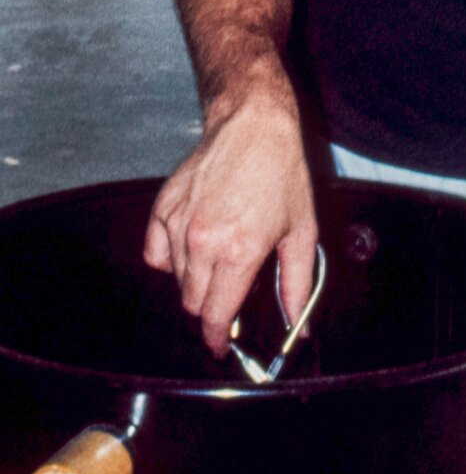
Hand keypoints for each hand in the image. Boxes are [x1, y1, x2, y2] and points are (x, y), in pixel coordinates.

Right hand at [143, 91, 318, 355]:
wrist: (253, 127)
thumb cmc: (281, 175)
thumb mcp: (301, 230)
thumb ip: (297, 284)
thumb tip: (298, 325)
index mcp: (238, 252)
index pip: (216, 316)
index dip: (218, 338)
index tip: (221, 345)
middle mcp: (203, 242)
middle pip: (193, 303)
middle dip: (211, 307)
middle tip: (229, 290)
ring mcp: (178, 224)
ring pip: (176, 280)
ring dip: (195, 280)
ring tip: (220, 253)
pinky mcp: (163, 209)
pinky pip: (156, 253)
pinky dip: (170, 258)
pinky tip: (193, 243)